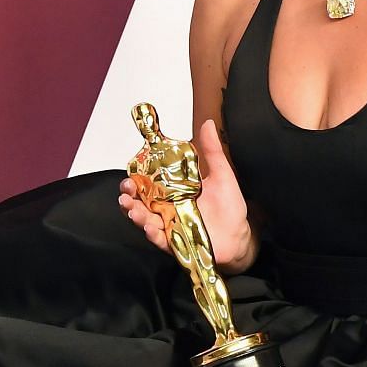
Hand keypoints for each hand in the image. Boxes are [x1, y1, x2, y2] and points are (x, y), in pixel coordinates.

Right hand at [117, 119, 255, 269]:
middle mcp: (167, 209)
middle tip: (126, 191)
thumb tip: (208, 124)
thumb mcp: (222, 175)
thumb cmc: (230, 208)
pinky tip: (151, 228)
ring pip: (145, 221)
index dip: (134, 180)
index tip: (129, 174)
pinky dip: (153, 235)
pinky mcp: (175, 243)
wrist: (240, 236)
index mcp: (173, 191)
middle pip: (139, 202)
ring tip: (133, 209)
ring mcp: (170, 226)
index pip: (147, 184)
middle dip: (129, 197)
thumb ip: (212, 151)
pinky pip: (160, 240)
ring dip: (136, 215)